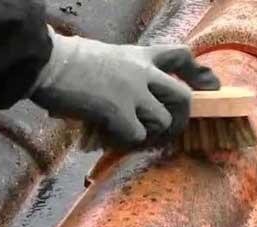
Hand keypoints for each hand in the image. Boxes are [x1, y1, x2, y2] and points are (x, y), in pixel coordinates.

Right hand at [29, 28, 220, 146]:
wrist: (48, 63)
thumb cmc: (66, 60)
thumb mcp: (104, 56)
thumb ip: (123, 73)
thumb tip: (128, 99)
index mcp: (139, 55)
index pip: (181, 56)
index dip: (198, 74)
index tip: (208, 88)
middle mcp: (142, 72)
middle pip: (183, 97)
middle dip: (181, 119)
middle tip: (168, 132)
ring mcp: (133, 92)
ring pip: (163, 121)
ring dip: (150, 134)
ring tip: (128, 134)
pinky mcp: (119, 111)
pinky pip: (137, 136)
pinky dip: (125, 142)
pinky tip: (109, 136)